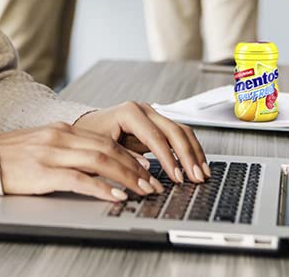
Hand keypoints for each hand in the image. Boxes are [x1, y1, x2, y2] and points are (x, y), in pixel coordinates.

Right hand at [0, 121, 164, 201]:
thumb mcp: (42, 145)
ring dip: (126, 177)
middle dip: (134, 167)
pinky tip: (115, 195)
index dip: (128, 153)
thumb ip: (66, 149)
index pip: (104, 140)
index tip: (146, 167)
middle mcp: (61, 137)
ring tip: (142, 190)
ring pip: (99, 161)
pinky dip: (101, 187)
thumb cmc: (11, 157)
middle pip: (107, 149)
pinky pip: (79, 179)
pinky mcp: (43, 173)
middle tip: (152, 182)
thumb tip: (94, 163)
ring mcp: (52, 153)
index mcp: (62, 130)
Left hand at [73, 101, 208, 185]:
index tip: (178, 177)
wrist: (86, 126)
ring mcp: (152, 115)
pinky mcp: (157, 124)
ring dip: (193, 152)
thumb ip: (125, 158)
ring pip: (181, 130)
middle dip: (187, 155)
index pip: (155, 136)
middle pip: (174, 130)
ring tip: (202, 174)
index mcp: (130, 112)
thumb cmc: (91, 137)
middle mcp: (144, 110)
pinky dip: (189, 149)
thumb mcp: (102, 149)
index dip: (169, 158)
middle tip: (195, 177)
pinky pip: (178, 135)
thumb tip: (148, 170)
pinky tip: (196, 165)